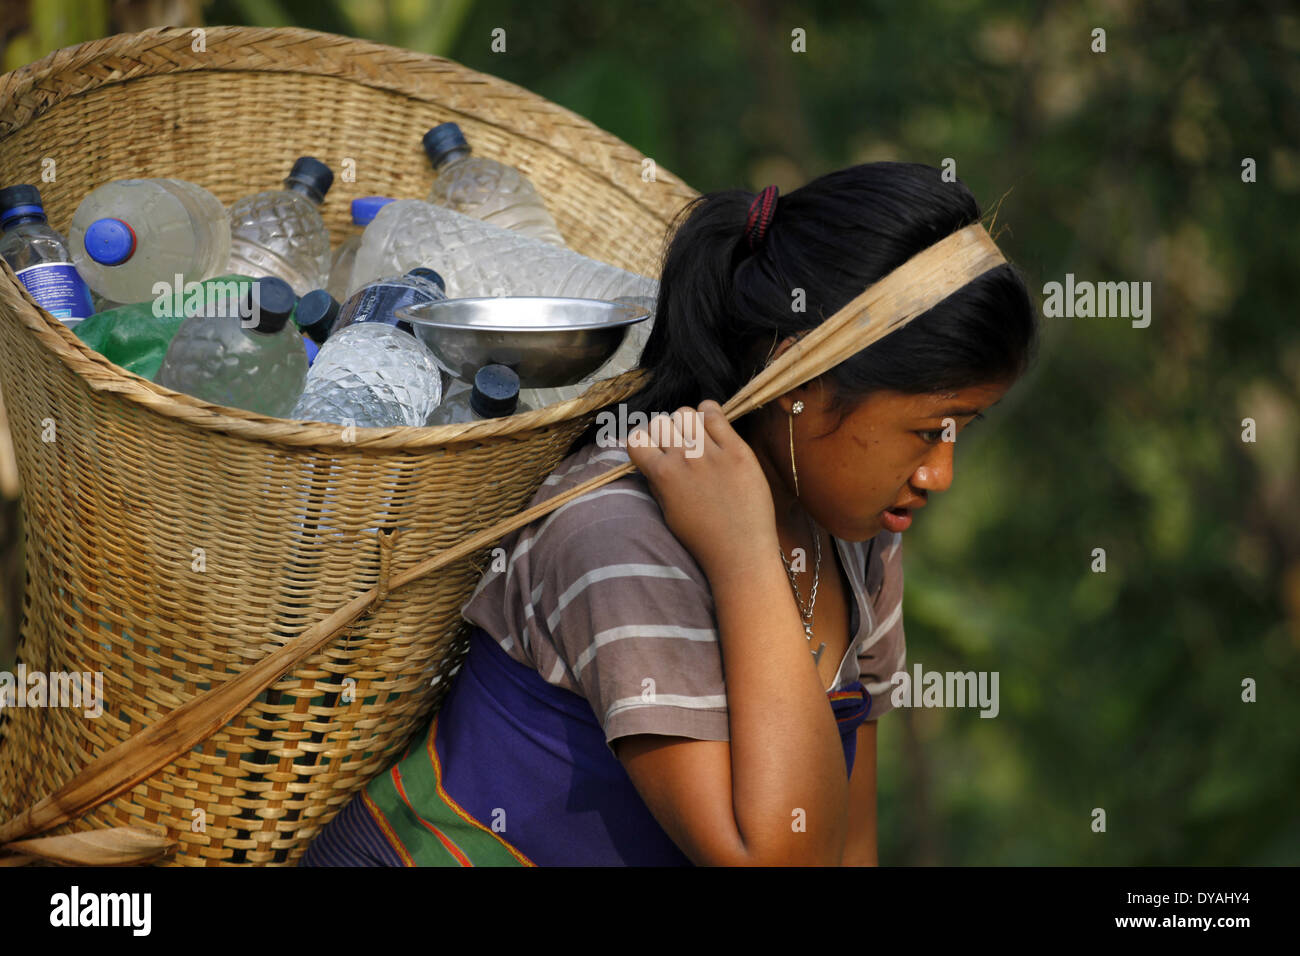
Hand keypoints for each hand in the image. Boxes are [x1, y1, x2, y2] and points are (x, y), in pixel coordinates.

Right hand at [624, 400, 777, 579]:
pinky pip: (715, 413)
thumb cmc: (702, 537)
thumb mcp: (667, 511)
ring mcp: (711, 452)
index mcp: (662, 475)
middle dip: (665, 432)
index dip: (643, 443)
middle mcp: (684, 459)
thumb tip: (650, 456)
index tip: (653, 450)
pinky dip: (709, 414)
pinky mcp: (737, 450)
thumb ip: (656, 480)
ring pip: (685, 413)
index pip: (636, 438)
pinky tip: (713, 428)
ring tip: (697, 437)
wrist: (740, 551)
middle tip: (678, 446)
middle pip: (660, 422)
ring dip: (687, 422)